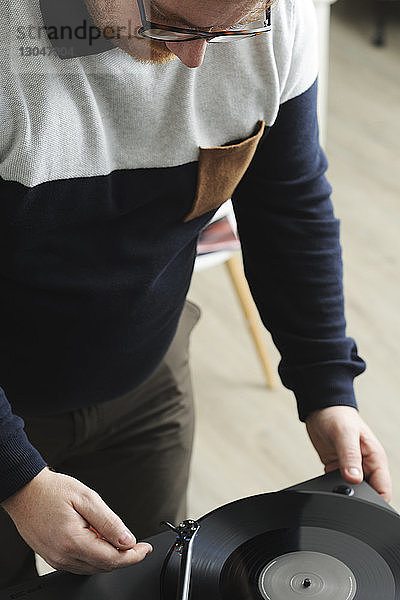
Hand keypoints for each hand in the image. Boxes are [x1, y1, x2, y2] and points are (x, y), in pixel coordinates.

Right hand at [1, 467, 152, 574]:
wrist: (25, 492)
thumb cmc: (52, 490)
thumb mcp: (87, 498)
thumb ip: (109, 521)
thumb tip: (127, 540)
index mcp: (73, 541)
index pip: (112, 559)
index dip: (133, 556)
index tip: (145, 549)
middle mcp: (63, 556)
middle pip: (104, 567)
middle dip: (124, 557)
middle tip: (137, 544)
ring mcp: (57, 560)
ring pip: (93, 568)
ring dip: (110, 557)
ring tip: (114, 537)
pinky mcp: (53, 558)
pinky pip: (80, 565)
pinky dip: (95, 557)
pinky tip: (98, 540)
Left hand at [305, 406, 391, 501]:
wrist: (320, 408)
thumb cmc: (337, 414)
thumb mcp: (345, 434)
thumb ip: (350, 457)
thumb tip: (353, 478)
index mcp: (375, 458)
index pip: (383, 489)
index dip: (376, 501)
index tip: (362, 504)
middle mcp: (366, 465)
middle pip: (369, 493)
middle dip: (358, 497)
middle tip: (344, 493)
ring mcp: (352, 467)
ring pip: (353, 491)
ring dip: (345, 492)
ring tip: (335, 486)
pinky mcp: (338, 468)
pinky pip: (338, 485)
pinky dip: (333, 487)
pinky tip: (327, 483)